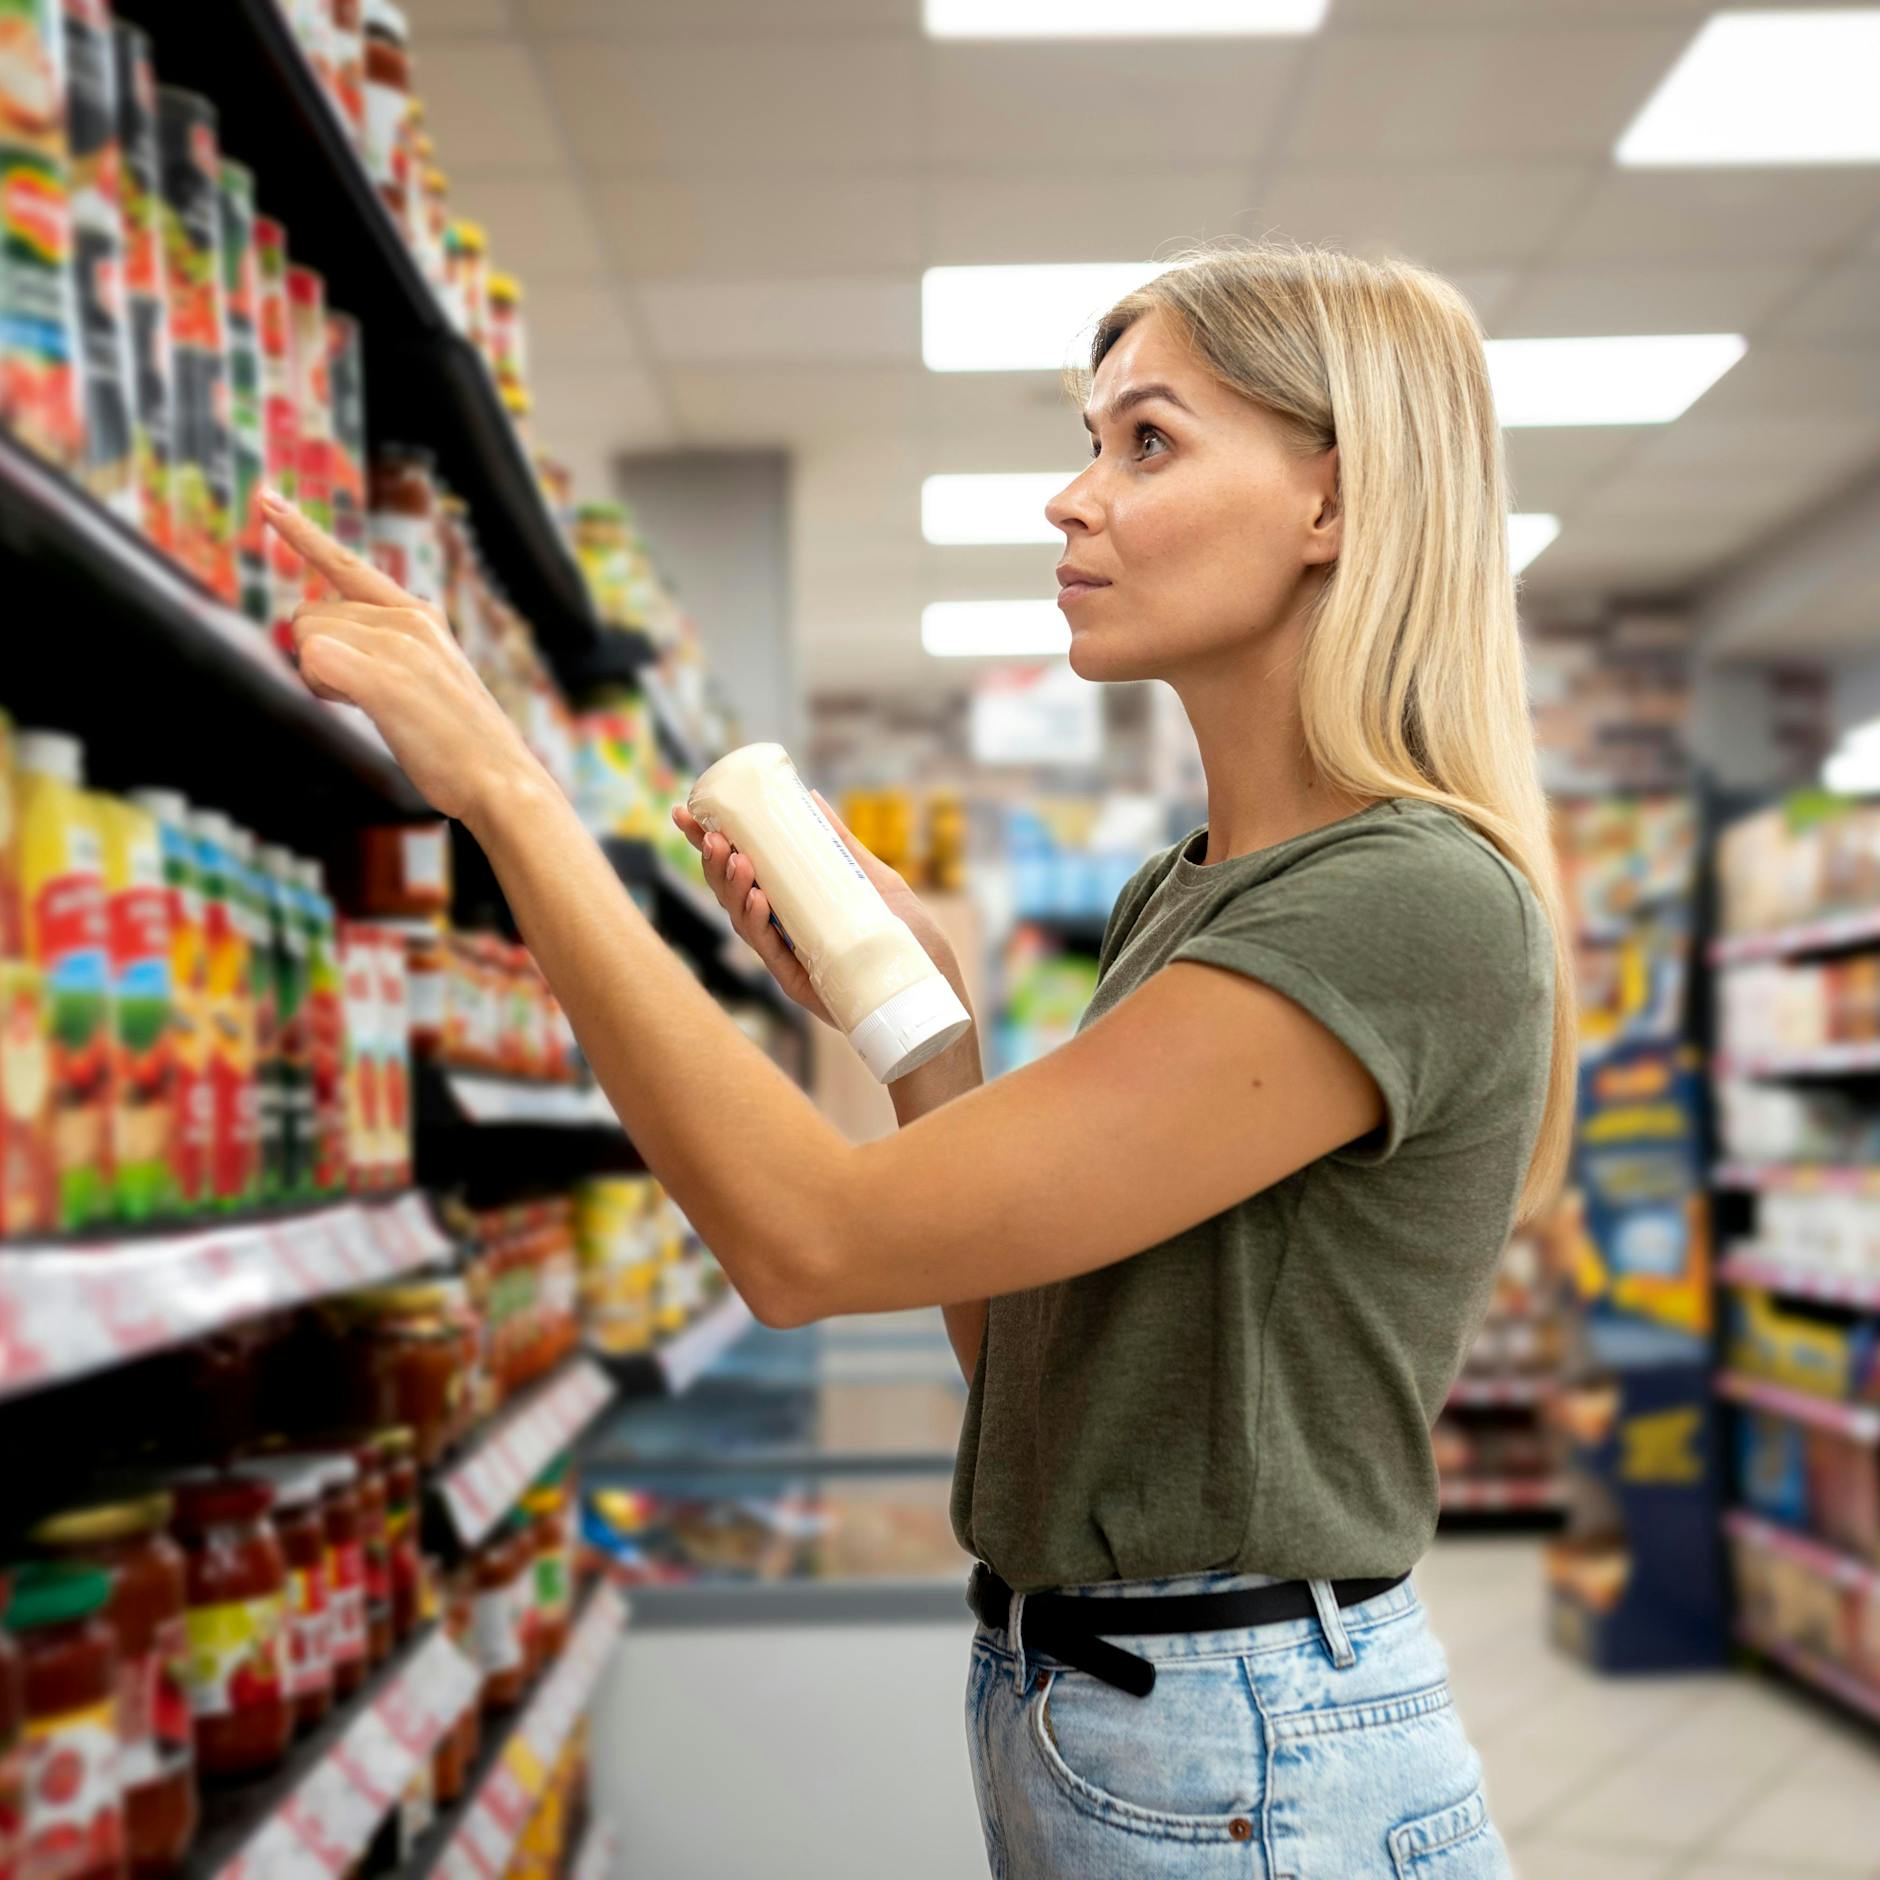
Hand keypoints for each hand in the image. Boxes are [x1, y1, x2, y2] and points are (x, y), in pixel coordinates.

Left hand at [262, 490, 541, 825]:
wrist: (502, 781)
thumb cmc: (460, 745)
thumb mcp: (425, 680)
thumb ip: (380, 653)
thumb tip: (319, 650)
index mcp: (421, 615)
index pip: (347, 564)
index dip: (302, 533)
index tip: (265, 498)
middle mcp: (408, 617)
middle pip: (310, 615)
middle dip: (318, 657)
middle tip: (369, 698)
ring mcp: (398, 643)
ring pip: (306, 636)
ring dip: (321, 679)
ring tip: (377, 708)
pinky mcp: (384, 675)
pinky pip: (313, 660)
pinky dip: (322, 686)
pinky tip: (361, 704)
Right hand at [670, 795, 967, 1030]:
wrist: (932, 998)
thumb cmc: (909, 942)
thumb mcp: (879, 881)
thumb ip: (844, 846)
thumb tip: (811, 797)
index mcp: (794, 899)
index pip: (744, 865)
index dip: (712, 840)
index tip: (687, 812)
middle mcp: (784, 926)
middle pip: (733, 889)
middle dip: (714, 860)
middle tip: (710, 834)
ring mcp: (788, 953)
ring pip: (743, 917)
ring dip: (732, 886)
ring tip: (734, 858)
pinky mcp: (798, 981)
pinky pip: (768, 949)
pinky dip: (757, 922)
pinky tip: (756, 897)